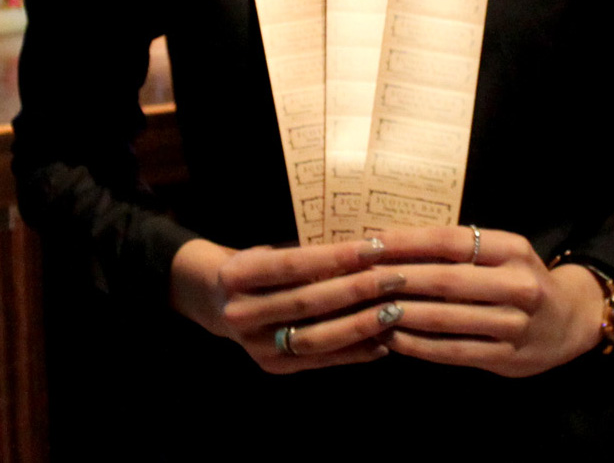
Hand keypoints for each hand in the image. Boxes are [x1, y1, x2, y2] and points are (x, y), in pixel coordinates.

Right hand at [169, 236, 409, 372]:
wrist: (217, 301)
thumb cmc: (260, 266)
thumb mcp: (271, 251)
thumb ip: (308, 254)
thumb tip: (369, 248)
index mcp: (237, 275)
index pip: (293, 265)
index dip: (335, 257)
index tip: (374, 247)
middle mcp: (240, 313)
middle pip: (307, 302)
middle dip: (356, 289)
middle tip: (395, 278)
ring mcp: (253, 345)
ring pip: (315, 337)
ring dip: (360, 325)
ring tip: (395, 310)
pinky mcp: (270, 367)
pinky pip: (319, 360)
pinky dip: (354, 352)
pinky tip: (383, 341)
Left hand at [372, 226, 605, 377]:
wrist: (570, 321)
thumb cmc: (519, 278)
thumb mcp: (501, 254)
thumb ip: (458, 249)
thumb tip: (391, 242)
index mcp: (512, 250)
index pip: (451, 241)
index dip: (408, 242)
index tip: (371, 243)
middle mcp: (517, 284)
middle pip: (446, 280)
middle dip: (398, 278)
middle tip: (361, 278)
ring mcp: (514, 324)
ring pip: (446, 319)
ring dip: (402, 314)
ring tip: (369, 309)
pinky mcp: (506, 358)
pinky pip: (452, 350)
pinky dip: (418, 345)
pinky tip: (392, 338)